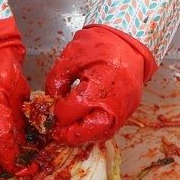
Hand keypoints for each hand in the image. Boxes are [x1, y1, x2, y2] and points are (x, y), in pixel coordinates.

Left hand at [45, 25, 155, 145]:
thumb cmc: (101, 45)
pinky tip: (83, 126)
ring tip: (68, 132)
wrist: (129, 42)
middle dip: (69, 134)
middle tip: (56, 132)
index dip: (58, 112)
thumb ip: (57, 79)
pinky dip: (95, 131)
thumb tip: (52, 100)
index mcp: (99, 84)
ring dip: (83, 137)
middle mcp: (115, 100)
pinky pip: (111, 128)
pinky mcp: (129, 110)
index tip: (50, 110)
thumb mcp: (71, 56)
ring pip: (102, 134)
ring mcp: (124, 108)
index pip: (72, 109)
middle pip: (89, 130)